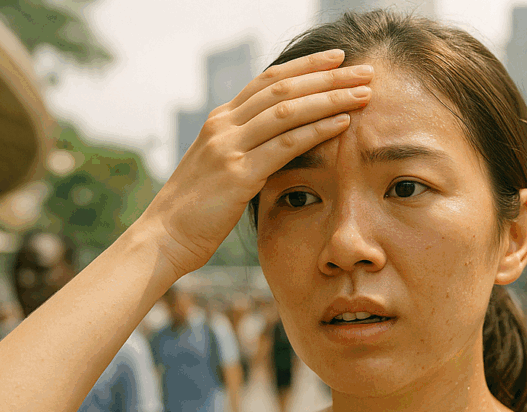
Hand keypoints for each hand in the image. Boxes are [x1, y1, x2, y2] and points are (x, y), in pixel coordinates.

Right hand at [137, 49, 372, 276]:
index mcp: (220, 121)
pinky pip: (285, 145)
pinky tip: (343, 123)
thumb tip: (276, 143)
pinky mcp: (237, 175)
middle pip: (283, 87)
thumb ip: (244, 150)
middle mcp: (223, 126)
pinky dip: (317, 130)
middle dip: (327, 76)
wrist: (162, 238)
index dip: (305, 66)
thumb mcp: (219, 169)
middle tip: (364, 70)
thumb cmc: (195, 211)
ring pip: (288, 110)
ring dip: (331, 98)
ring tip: (364, 92)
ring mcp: (229, 147)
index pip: (268, 80)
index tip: (337, 58)